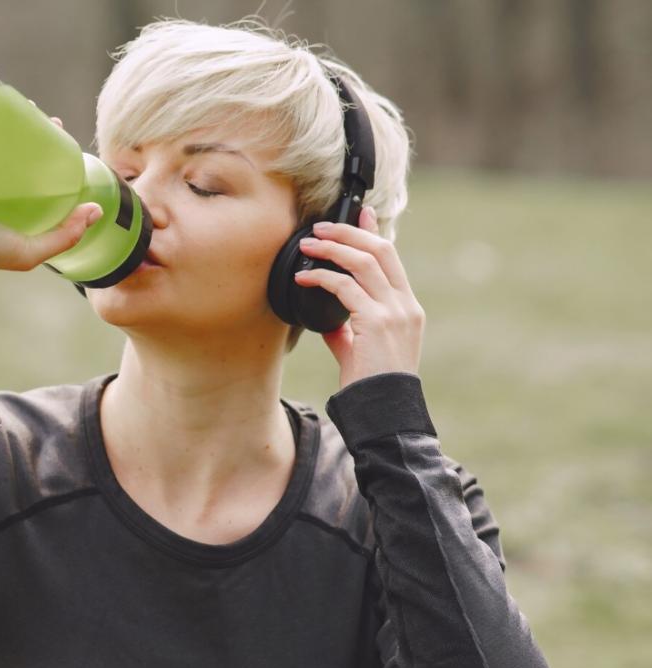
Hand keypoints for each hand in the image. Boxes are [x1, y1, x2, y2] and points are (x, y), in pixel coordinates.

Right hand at [0, 113, 100, 272]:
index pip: (28, 164)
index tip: (58, 128)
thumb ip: (65, 237)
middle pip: (8, 145)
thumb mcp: (29, 252)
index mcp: (4, 200)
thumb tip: (97, 211)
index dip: (45, 144)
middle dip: (24, 123)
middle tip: (36, 109)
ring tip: (14, 99)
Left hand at [293, 204, 425, 389]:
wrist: (384, 411)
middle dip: (349, 232)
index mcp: (407, 308)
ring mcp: (394, 312)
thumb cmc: (372, 386)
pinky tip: (303, 279)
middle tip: (319, 227)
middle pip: (380, 250)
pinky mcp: (376, 322)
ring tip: (308, 244)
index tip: (360, 212)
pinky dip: (321, 278)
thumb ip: (348, 331)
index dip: (374, 231)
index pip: (392, 258)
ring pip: (364, 262)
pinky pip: (345, 288)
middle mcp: (405, 305)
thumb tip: (328, 320)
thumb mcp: (361, 351)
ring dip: (332, 248)